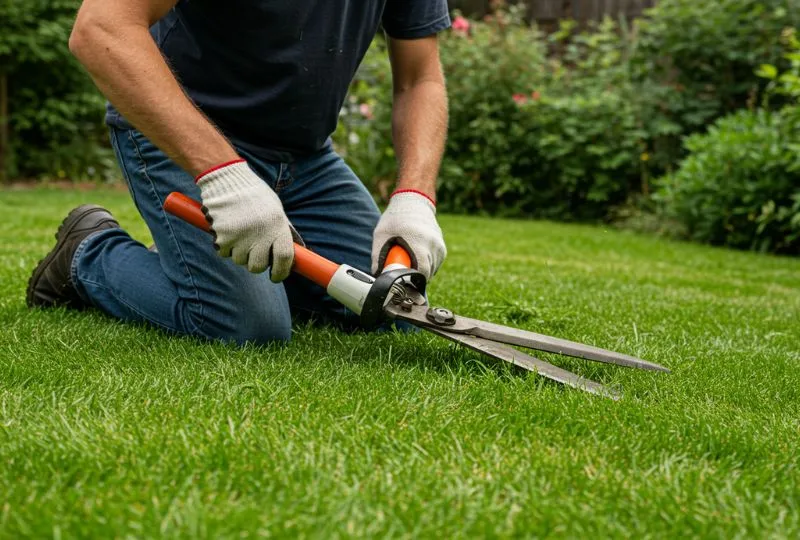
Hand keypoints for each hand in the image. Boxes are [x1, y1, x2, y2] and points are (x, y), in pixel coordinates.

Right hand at [196, 160, 293, 280]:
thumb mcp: (276, 210)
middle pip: (258, 266)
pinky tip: (227, 230)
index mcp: (277, 225)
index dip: (281, 272)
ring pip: (240, 261)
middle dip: (257, 265)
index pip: (284, 258)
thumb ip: (285, 231)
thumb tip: (299, 252)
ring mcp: (240, 236)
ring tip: (240, 234)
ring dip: (239, 254)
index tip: (276, 276)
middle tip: (254, 256)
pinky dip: (225, 247)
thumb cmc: (255, 195)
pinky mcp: (222, 237)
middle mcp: (261, 233)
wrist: (226, 180)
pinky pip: (224, 253)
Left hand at [371, 190, 446, 279]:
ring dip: (422, 271)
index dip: (413, 280)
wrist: (413, 201)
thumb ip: (377, 255)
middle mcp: (433, 244)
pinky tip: (417, 259)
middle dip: (415, 277)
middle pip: (427, 272)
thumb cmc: (396, 217)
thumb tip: (376, 273)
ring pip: (433, 269)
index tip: (404, 282)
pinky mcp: (442, 246)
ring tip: (409, 265)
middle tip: (403, 275)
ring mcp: (439, 245)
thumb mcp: (382, 234)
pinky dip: (428, 265)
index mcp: (418, 241)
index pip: (422, 271)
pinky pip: (436, 263)